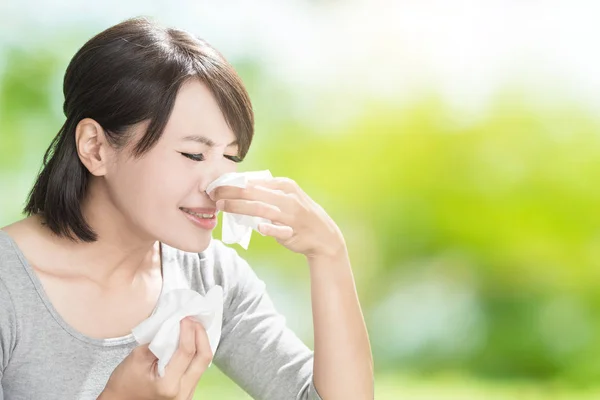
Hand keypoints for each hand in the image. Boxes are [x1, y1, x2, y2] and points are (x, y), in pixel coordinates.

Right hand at [98, 317, 211, 399]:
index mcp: (168, 384)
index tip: (185, 318)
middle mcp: (182, 392)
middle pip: (204, 358)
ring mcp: (187, 394)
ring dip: (200, 343)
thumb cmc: (124, 383)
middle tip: (193, 320)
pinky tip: (190, 342)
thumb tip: (176, 327)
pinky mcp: (187, 392)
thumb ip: (159, 342)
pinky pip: (198, 369)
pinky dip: (196, 353)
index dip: (188, 330)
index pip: (187, 351)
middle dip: (201, 334)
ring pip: (204, 363)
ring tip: (193, 328)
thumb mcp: (137, 358)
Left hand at [210, 177, 345, 257]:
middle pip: (254, 193)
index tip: (216, 186)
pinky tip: (260, 228)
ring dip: (240, 207)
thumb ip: (266, 192)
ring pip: (262, 209)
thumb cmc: (299, 214)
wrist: (323, 235)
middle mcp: (288, 198)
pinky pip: (279, 230)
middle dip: (231, 193)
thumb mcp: (287, 197)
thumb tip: (239, 189)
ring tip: (222, 207)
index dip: (233, 183)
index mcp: (285, 186)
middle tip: (213, 194)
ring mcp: (291, 215)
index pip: (254, 182)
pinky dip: (270, 229)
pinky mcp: (293, 232)